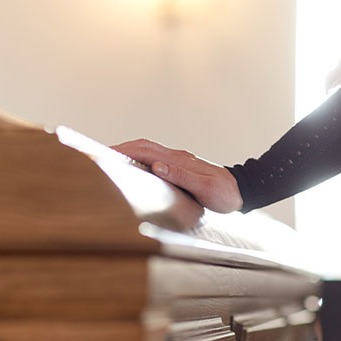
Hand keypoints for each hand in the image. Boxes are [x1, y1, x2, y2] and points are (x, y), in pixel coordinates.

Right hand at [112, 139, 242, 212]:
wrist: (242, 192)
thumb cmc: (225, 194)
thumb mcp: (205, 188)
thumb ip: (181, 176)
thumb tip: (156, 166)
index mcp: (179, 160)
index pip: (145, 150)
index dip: (123, 150)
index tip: (104, 152)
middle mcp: (177, 157)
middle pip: (143, 147)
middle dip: (120, 149)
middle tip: (99, 154)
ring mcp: (179, 161)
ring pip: (148, 151)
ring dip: (129, 153)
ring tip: (110, 160)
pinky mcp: (181, 168)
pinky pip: (155, 159)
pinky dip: (139, 160)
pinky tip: (133, 168)